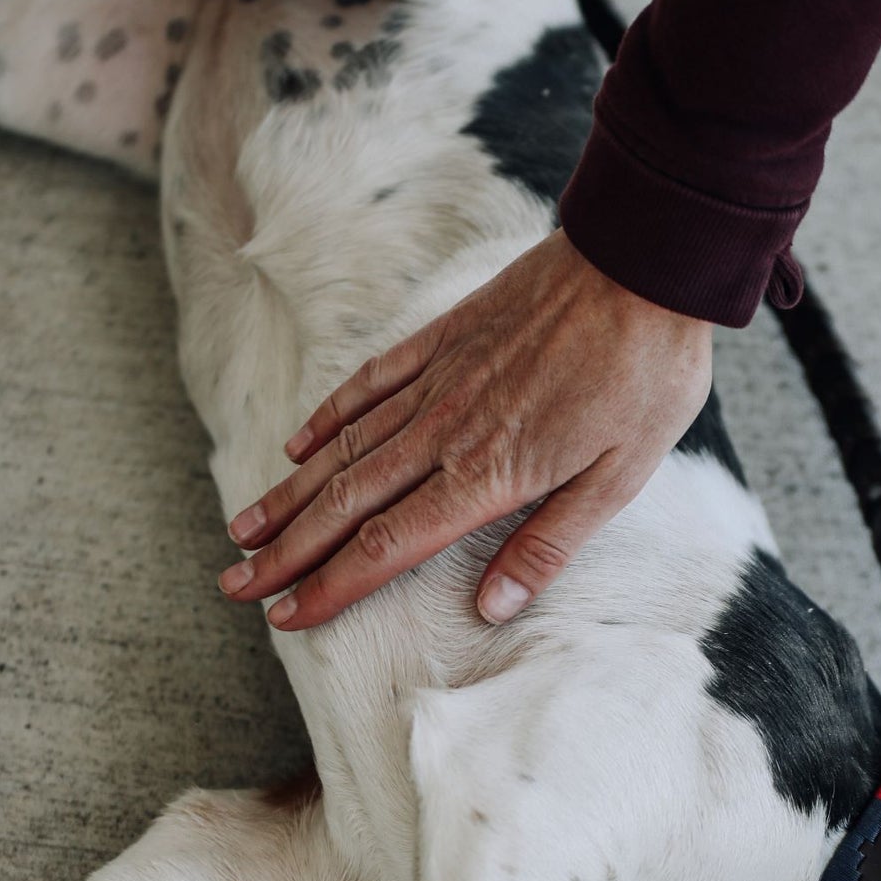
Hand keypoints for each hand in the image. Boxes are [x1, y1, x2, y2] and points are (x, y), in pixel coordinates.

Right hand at [217, 230, 712, 629]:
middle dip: (286, 553)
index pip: (387, 545)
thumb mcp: (620, 478)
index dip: (331, 586)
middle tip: (235, 586)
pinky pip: (369, 384)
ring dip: (289, 496)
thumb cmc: (644, 377)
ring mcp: (437, 380)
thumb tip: (493, 607)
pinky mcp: (442, 338)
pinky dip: (327, 418)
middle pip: (346, 505)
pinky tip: (296, 447)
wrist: (643, 265)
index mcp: (487, 474)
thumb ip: (549, 544)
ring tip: (243, 531)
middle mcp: (444, 431)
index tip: (286, 615)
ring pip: (344, 449)